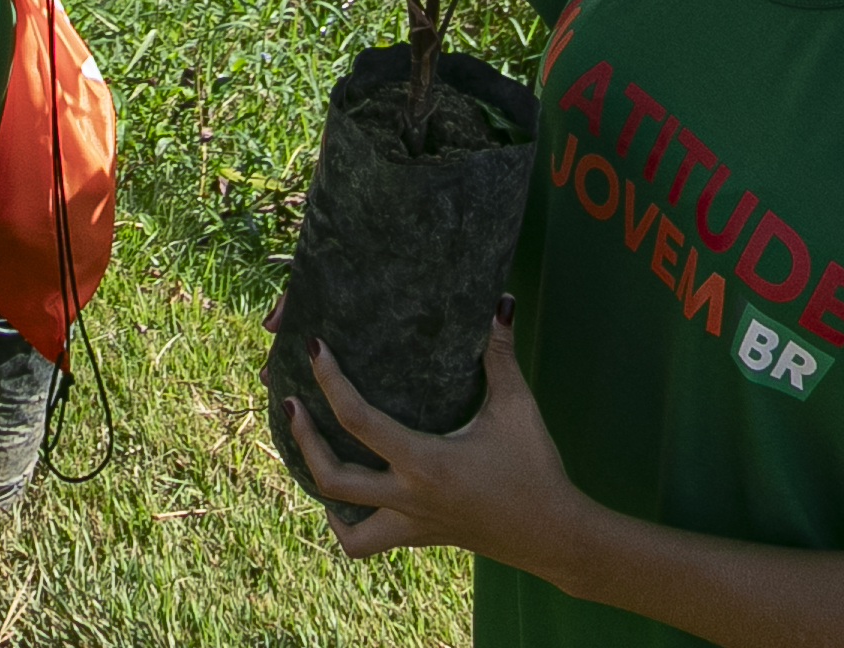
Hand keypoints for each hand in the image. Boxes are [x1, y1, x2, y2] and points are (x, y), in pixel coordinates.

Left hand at [288, 312, 584, 570]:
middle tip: (288, 401)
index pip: (358, 420)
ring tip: (309, 452)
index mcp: (425, 462)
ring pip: (345, 527)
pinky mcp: (419, 537)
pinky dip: (345, 524)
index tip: (315, 349)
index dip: (329, 381)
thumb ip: (500, 354)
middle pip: (332, 479)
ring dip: (319, 489)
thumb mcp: (516, 407)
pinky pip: (365, 541)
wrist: (554, 535)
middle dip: (302, 438)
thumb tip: (499, 301)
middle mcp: (410, 498)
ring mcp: (412, 524)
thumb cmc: (535, 468)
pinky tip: (344, 499)